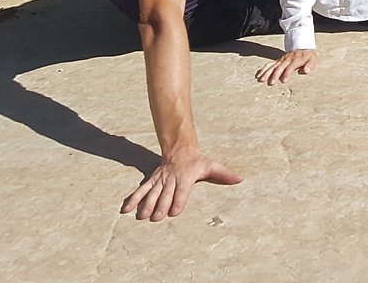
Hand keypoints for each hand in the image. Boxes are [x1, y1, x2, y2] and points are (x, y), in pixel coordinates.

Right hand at [120, 147, 242, 221]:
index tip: (174, 212)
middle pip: (165, 194)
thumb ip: (225, 174)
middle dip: (160, 205)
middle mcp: (171, 179)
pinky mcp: (152, 181)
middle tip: (156, 218)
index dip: (178, 201)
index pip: (182, 190)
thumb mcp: (212, 165)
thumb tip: (241, 179)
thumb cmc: (198, 161)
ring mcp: (160, 180)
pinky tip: (126, 210)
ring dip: (146, 204)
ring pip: (152, 192)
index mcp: (186, 177)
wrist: (181, 149)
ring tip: (141, 216)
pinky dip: (133, 199)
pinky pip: (141, 190)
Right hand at [255, 49, 316, 84]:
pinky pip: (269, 64)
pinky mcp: (278, 60)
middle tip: (271, 83)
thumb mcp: (313, 59)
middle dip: (275, 75)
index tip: (283, 81)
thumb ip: (310, 65)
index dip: (287, 74)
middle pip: (280, 67)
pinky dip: (263, 69)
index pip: (291, 67)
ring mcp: (281, 59)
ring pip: (273, 66)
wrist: (303, 45)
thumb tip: (306, 71)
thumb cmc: (308, 55)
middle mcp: (287, 59)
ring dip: (267, 73)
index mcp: (296, 59)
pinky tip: (258, 75)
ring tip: (261, 80)